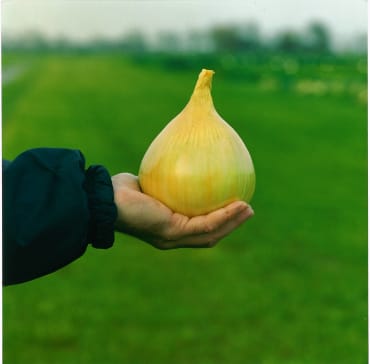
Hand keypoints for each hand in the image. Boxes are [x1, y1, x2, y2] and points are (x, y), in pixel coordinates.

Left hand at [111, 173, 253, 248]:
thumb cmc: (123, 190)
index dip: (219, 221)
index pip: (200, 228)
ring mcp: (173, 237)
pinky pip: (205, 224)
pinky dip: (224, 216)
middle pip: (211, 235)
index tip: (234, 207)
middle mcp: (173, 236)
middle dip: (231, 224)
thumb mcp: (151, 181)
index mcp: (170, 227)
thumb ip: (167, 178)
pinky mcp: (172, 232)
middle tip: (248, 210)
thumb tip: (180, 160)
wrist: (105, 200)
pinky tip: (238, 205)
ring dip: (232, 222)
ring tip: (249, 209)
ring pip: (212, 233)